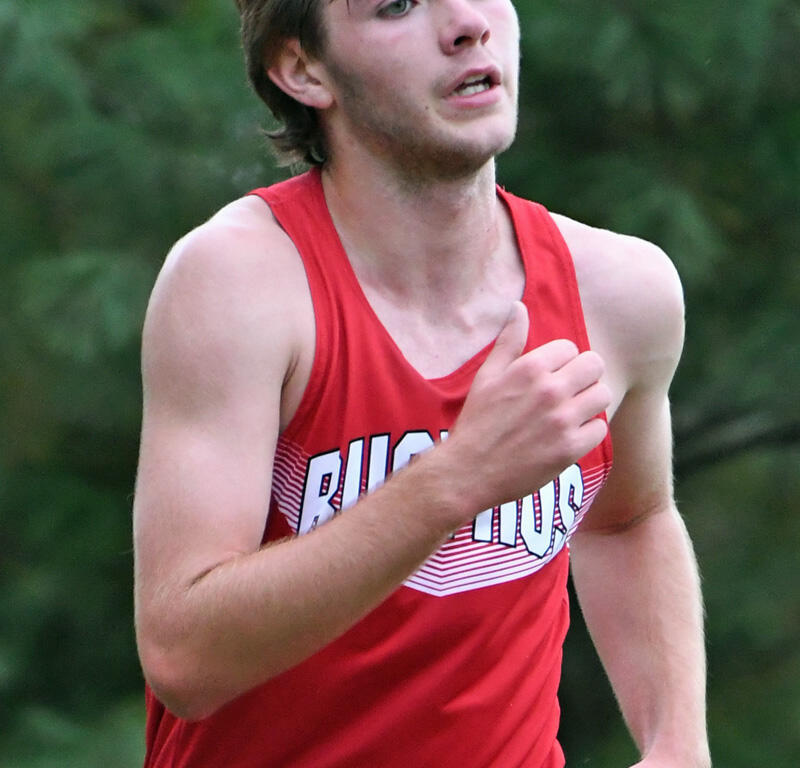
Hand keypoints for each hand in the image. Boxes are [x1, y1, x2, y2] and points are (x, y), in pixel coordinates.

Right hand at [441, 301, 610, 518]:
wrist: (469, 472)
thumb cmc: (476, 422)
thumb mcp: (487, 376)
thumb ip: (509, 341)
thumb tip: (519, 306)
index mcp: (530, 368)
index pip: (570, 348)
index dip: (561, 361)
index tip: (549, 376)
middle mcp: (550, 391)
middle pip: (595, 365)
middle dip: (583, 375)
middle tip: (568, 390)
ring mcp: (562, 420)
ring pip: (602, 394)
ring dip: (589, 401)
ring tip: (571, 411)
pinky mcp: (570, 448)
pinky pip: (600, 428)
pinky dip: (588, 430)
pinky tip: (569, 434)